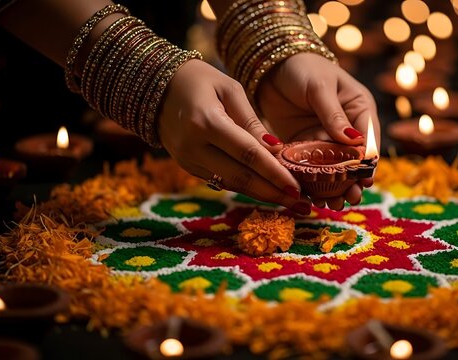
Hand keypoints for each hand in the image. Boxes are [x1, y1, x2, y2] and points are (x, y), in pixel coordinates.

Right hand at [157, 60, 311, 214]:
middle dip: (273, 193)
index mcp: (206, 122)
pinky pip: (222, 181)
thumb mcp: (229, 89)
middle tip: (303, 205)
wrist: (154, 88)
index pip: (247, 154)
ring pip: (232, 184)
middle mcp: (194, 147)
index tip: (297, 187)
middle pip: (240, 177)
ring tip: (292, 203)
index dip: (274, 173)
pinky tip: (269, 192)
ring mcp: (188, 161)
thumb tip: (276, 150)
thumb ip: (252, 121)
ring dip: (263, 195)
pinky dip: (247, 187)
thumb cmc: (198, 80)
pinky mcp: (188, 168)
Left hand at [256, 53, 379, 209]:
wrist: (272, 66)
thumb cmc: (303, 69)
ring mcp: (325, 139)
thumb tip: (353, 141)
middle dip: (352, 183)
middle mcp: (345, 129)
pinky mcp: (304, 146)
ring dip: (333, 188)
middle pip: (352, 162)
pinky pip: (310, 169)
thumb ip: (333, 115)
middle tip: (349, 200)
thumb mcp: (320, 88)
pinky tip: (310, 197)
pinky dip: (311, 183)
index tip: (364, 182)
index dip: (367, 164)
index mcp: (359, 111)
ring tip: (332, 206)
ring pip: (333, 170)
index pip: (368, 142)